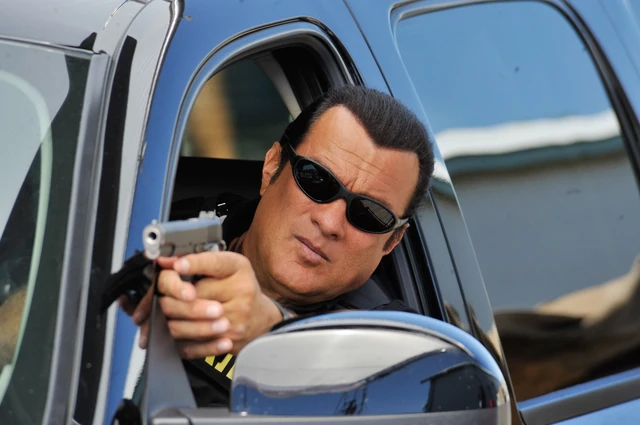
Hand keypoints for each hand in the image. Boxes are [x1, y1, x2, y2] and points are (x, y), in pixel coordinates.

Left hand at [127, 252, 282, 357]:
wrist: (261, 317)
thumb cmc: (239, 288)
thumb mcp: (226, 266)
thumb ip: (197, 261)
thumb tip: (164, 261)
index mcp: (239, 269)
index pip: (215, 263)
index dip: (194, 264)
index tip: (178, 265)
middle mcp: (243, 292)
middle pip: (196, 294)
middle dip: (172, 296)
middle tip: (163, 296)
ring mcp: (237, 319)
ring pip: (190, 321)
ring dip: (172, 318)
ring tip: (166, 313)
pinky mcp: (230, 341)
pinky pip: (195, 343)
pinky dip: (180, 338)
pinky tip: (175, 331)